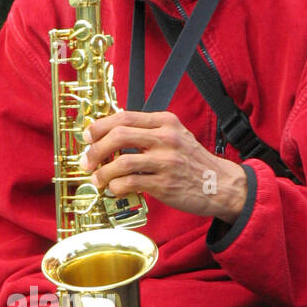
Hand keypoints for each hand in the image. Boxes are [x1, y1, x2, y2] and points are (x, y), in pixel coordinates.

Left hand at [80, 110, 248, 221]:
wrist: (220, 185)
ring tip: (98, 179)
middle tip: (87, 161)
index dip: (99, 126)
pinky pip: (130, 183)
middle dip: (95, 149)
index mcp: (165, 122)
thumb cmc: (193, 163)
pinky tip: (115, 189)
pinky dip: (116, 187)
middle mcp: (165, 138)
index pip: (124, 117)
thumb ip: (148, 132)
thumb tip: (111, 135)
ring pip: (121, 161)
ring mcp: (166, 161)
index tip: (87, 137)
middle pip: (118, 135)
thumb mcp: (175, 136)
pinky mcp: (164, 184)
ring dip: (102, 172)